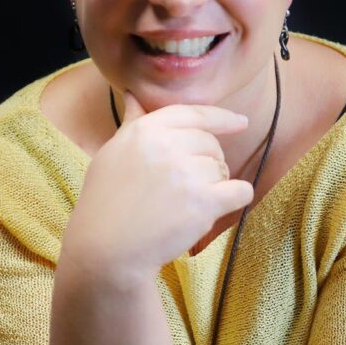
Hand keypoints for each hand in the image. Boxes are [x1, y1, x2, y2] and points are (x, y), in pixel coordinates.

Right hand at [62, 90, 253, 277]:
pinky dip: (237, 198)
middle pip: (211, 144)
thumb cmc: (106, 203)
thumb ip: (132, 123)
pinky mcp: (203, 202)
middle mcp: (167, 146)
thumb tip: (133, 95)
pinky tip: (220, 207)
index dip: (221, 118)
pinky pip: (240, 191)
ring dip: (214, 185)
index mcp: (146, 130)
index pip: (194, 113)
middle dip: (207, 162)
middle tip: (185, 187)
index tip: (240, 123)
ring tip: (185, 204)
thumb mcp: (113, 153)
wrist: (106, 249)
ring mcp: (187, 173)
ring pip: (223, 169)